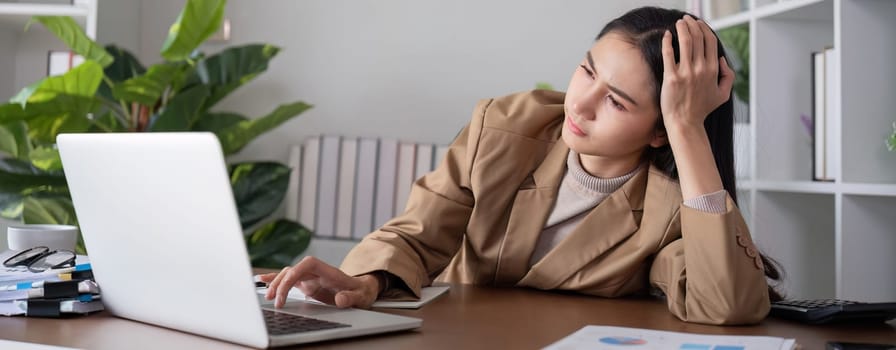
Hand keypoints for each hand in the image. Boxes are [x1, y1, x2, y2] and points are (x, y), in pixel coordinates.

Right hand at [258, 256, 379, 308]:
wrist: (362, 290)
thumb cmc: (361, 292)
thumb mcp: (361, 296)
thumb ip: (351, 297)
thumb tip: (340, 299)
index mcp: (328, 270)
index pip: (306, 265)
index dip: (293, 274)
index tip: (285, 290)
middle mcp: (316, 271)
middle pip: (293, 270)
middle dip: (281, 283)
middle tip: (275, 301)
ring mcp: (310, 277)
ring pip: (287, 275)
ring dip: (276, 284)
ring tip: (267, 297)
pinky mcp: (306, 284)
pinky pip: (288, 280)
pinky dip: (275, 280)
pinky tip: (262, 281)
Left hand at [660, 15, 733, 130]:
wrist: (685, 123)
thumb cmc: (702, 109)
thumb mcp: (723, 94)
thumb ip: (728, 76)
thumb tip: (722, 59)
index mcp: (714, 70)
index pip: (710, 41)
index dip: (704, 28)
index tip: (698, 23)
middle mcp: (701, 69)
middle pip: (698, 38)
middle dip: (692, 24)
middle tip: (686, 19)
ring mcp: (686, 73)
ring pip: (685, 42)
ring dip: (682, 28)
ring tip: (678, 23)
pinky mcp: (671, 77)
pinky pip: (669, 54)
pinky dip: (668, 42)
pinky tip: (667, 35)